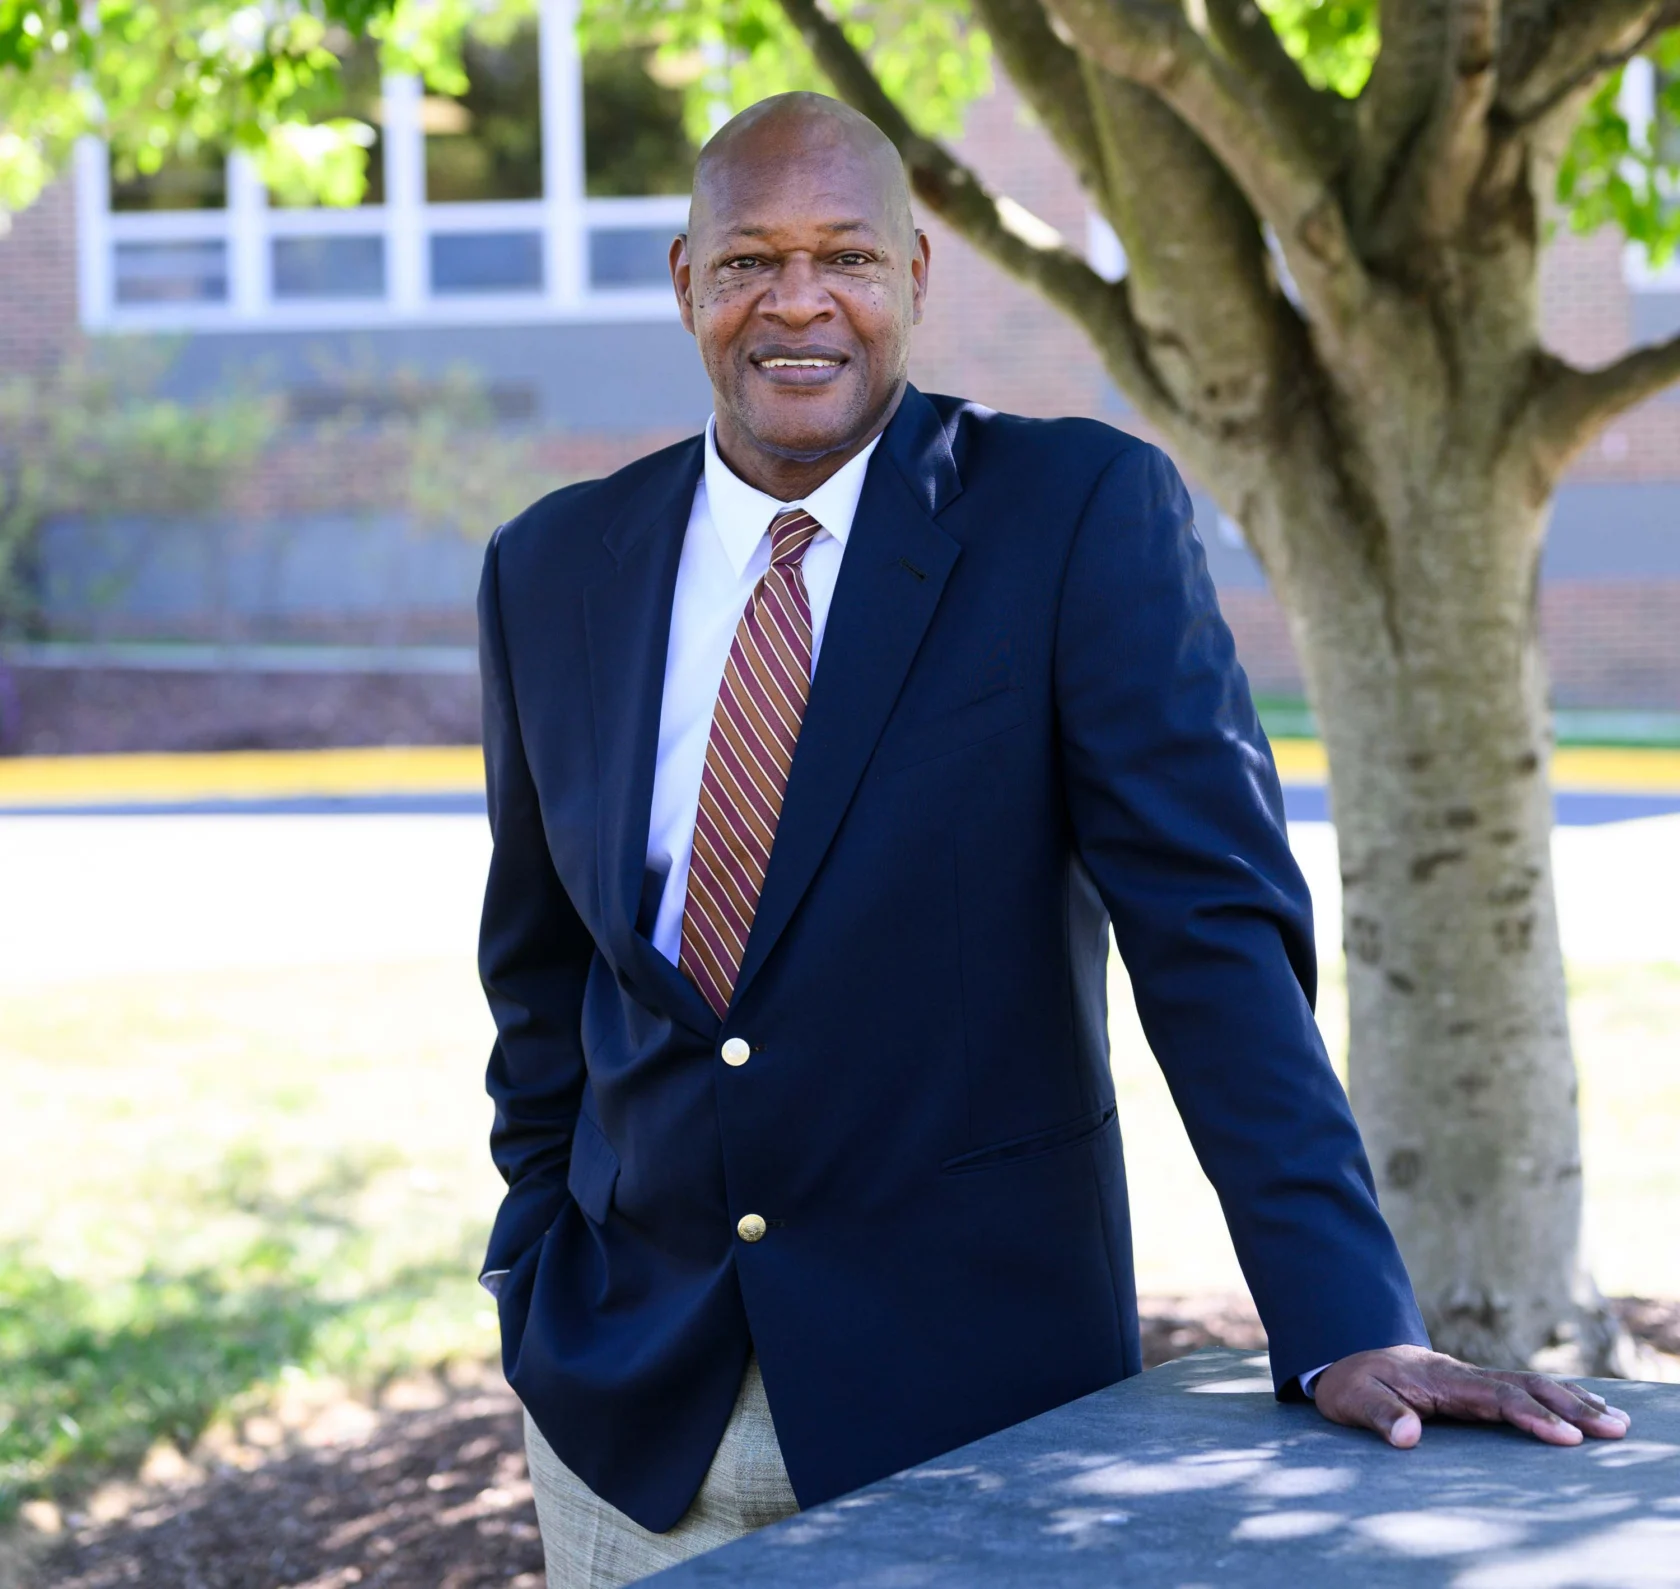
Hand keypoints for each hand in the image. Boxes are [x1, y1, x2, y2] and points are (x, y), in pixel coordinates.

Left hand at [1312, 1344, 1631, 1447]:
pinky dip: (1555, 1398)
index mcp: (1441, 1378)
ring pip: (1529, 1385)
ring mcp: (1471, 1379)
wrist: (1345, 1362)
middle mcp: (1463, 1375)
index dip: (1533, 1415)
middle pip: (1525, 1386)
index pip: (1497, 1396)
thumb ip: (1379, 1415)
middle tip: (1615, 1429)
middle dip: (1571, 1407)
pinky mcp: (1473, 1389)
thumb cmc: (1351, 1384)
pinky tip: (1582, 1409)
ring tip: (1616, 1421)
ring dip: (1572, 1401)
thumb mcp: (1354, 1400)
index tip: (1567, 1437)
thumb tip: (1408, 1436)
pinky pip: (1521, 1391)